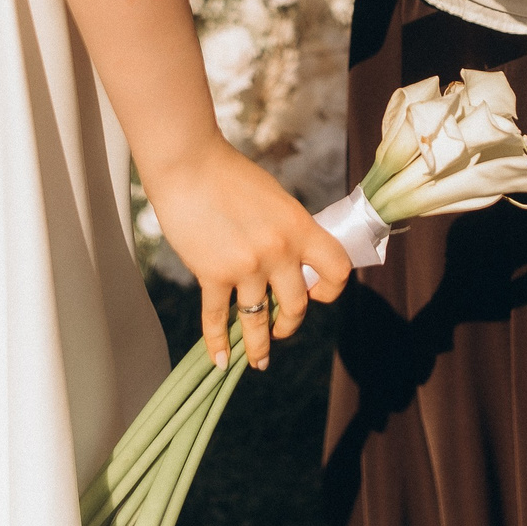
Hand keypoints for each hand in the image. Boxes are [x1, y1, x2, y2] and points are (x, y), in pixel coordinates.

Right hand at [143, 142, 351, 371]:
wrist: (189, 164)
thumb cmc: (229, 175)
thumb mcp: (275, 199)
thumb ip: (287, 231)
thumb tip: (292, 259)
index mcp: (300, 227)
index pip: (337, 269)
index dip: (331, 288)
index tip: (317, 294)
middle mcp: (279, 251)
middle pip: (297, 305)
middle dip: (289, 324)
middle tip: (281, 329)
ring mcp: (246, 266)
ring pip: (258, 321)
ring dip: (259, 346)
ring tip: (258, 361)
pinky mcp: (212, 274)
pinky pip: (218, 318)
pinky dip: (218, 343)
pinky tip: (219, 359)